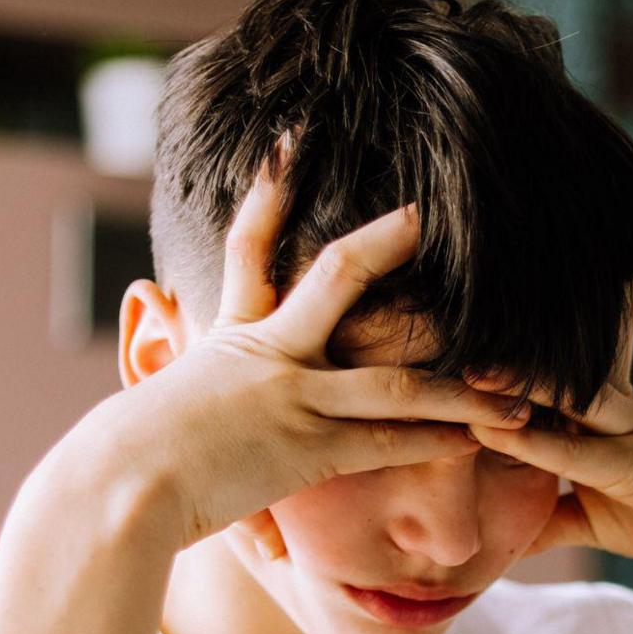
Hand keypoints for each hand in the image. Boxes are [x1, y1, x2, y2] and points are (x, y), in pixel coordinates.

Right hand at [75, 146, 532, 546]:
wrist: (117, 488)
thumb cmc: (124, 459)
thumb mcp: (150, 400)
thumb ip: (179, 376)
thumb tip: (157, 346)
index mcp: (226, 336)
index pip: (247, 249)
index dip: (266, 193)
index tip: (288, 145)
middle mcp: (267, 352)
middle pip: (335, 277)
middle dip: (383, 243)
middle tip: (424, 214)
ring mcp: (291, 396)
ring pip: (393, 382)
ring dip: (460, 391)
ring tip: (515, 393)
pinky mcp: (306, 448)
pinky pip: (387, 442)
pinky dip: (434, 442)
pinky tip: (478, 442)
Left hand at [462, 285, 632, 565]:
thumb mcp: (607, 520)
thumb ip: (554, 520)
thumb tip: (508, 539)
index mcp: (599, 418)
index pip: (537, 381)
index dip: (492, 366)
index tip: (440, 343)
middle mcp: (606, 411)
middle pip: (539, 372)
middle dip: (487, 354)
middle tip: (424, 325)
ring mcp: (622, 432)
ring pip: (551, 394)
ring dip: (498, 380)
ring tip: (440, 361)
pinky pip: (571, 449)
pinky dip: (528, 438)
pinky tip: (488, 426)